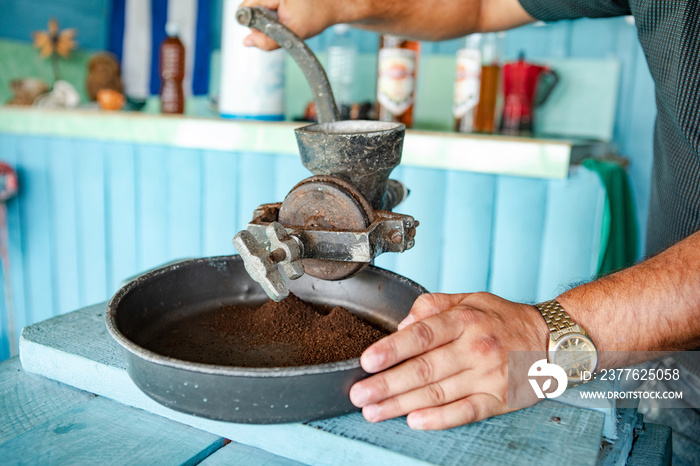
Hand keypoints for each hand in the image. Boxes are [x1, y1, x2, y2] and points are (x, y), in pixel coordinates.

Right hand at [238, 0, 341, 49]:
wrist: (330, 5)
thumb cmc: (316, 16)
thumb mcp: (292, 34)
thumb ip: (268, 41)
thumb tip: (247, 42)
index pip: (246, 8)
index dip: (252, 23)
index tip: (266, 30)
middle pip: (250, 8)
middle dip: (260, 22)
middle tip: (279, 27)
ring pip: (256, 8)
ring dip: (266, 19)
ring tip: (283, 21)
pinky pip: (264, 5)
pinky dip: (271, 14)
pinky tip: (282, 17)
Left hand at [349, 292, 548, 429]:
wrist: (549, 339)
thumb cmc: (502, 319)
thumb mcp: (469, 299)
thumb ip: (431, 306)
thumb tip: (402, 325)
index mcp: (464, 320)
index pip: (421, 335)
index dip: (392, 349)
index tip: (367, 361)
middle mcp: (475, 347)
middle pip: (424, 369)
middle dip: (387, 384)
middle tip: (359, 394)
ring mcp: (487, 375)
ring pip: (438, 393)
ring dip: (401, 405)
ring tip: (374, 411)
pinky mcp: (498, 398)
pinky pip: (465, 412)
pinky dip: (439, 418)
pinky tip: (415, 421)